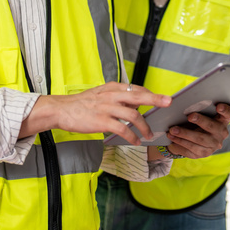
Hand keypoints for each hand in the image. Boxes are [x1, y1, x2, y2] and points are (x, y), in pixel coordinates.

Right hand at [22, 82, 170, 145]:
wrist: (61, 110)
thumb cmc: (81, 104)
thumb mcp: (100, 94)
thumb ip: (117, 97)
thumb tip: (134, 105)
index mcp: (112, 88)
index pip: (136, 89)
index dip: (150, 94)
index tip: (160, 99)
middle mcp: (112, 95)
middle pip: (139, 96)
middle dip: (155, 99)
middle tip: (168, 102)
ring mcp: (107, 108)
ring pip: (133, 115)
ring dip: (144, 127)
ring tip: (149, 135)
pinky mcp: (102, 121)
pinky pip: (123, 129)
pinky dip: (132, 136)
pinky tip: (135, 141)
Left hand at [164, 103, 229, 158]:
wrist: (192, 139)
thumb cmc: (196, 121)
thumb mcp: (199, 114)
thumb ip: (197, 108)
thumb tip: (183, 103)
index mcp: (223, 119)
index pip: (229, 113)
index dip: (225, 110)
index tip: (218, 106)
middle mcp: (221, 132)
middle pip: (212, 126)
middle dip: (200, 121)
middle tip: (189, 116)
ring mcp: (214, 144)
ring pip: (200, 139)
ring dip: (185, 134)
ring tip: (172, 130)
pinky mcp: (205, 153)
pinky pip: (192, 148)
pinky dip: (180, 143)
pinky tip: (172, 139)